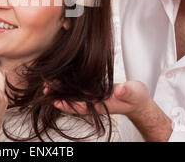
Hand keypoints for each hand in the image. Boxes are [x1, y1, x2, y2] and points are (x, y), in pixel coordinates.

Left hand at [46, 80, 172, 140]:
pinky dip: (67, 87)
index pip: (80, 105)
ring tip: (48, 83)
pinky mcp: (93, 93)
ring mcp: (92, 99)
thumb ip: (127, 91)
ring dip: (60, 91)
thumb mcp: (134, 92)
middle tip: (45, 87)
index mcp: (101, 105)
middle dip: (58, 95)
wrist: (138, 101)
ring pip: (72, 97)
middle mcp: (93, 103)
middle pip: (72, 101)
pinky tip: (60, 80)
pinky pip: (77, 92)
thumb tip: (119, 90)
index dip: (66, 102)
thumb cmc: (136, 97)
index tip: (54, 98)